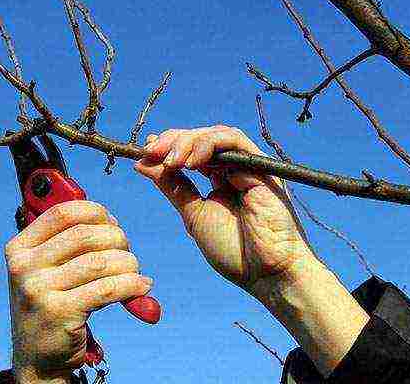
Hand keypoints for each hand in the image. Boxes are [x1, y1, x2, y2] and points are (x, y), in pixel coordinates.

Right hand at [5, 200, 152, 382]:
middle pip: (84, 235)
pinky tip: (142, 287)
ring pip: (99, 262)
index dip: (95, 212)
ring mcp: (38, 290)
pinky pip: (108, 288)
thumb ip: (66, 243)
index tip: (112, 223)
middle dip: (117, 238)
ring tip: (135, 272)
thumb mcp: (45, 270)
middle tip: (127, 252)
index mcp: (19, 248)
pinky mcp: (59, 313)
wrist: (38, 359)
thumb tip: (110, 221)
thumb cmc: (51, 306)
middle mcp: (23, 266)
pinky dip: (132, 284)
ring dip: (128, 263)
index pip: (62, 213)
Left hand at [134, 125, 312, 294]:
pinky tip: (191, 161)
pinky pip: (234, 141)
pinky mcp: (261, 167)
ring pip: (215, 134)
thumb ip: (172, 187)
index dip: (166, 148)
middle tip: (151, 152)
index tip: (143, 154)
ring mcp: (248, 166)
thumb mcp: (193, 214)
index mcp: (219, 179)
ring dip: (188, 141)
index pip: (190, 151)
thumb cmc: (234, 250)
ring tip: (171, 160)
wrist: (266, 274)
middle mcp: (233, 169)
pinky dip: (209, 144)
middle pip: (200, 138)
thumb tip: (143, 164)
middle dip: (172, 141)